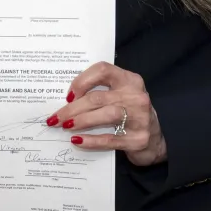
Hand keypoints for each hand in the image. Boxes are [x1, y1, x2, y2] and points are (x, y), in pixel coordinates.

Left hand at [46, 61, 166, 166]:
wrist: (155, 140)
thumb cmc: (130, 114)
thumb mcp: (120, 96)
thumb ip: (100, 93)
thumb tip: (66, 101)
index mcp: (130, 80)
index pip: (102, 70)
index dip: (82, 81)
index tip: (68, 95)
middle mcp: (136, 96)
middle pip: (98, 97)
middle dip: (72, 108)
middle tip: (55, 118)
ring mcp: (140, 117)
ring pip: (105, 115)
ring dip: (81, 121)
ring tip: (65, 126)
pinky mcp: (139, 139)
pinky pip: (110, 139)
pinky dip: (91, 140)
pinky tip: (77, 140)